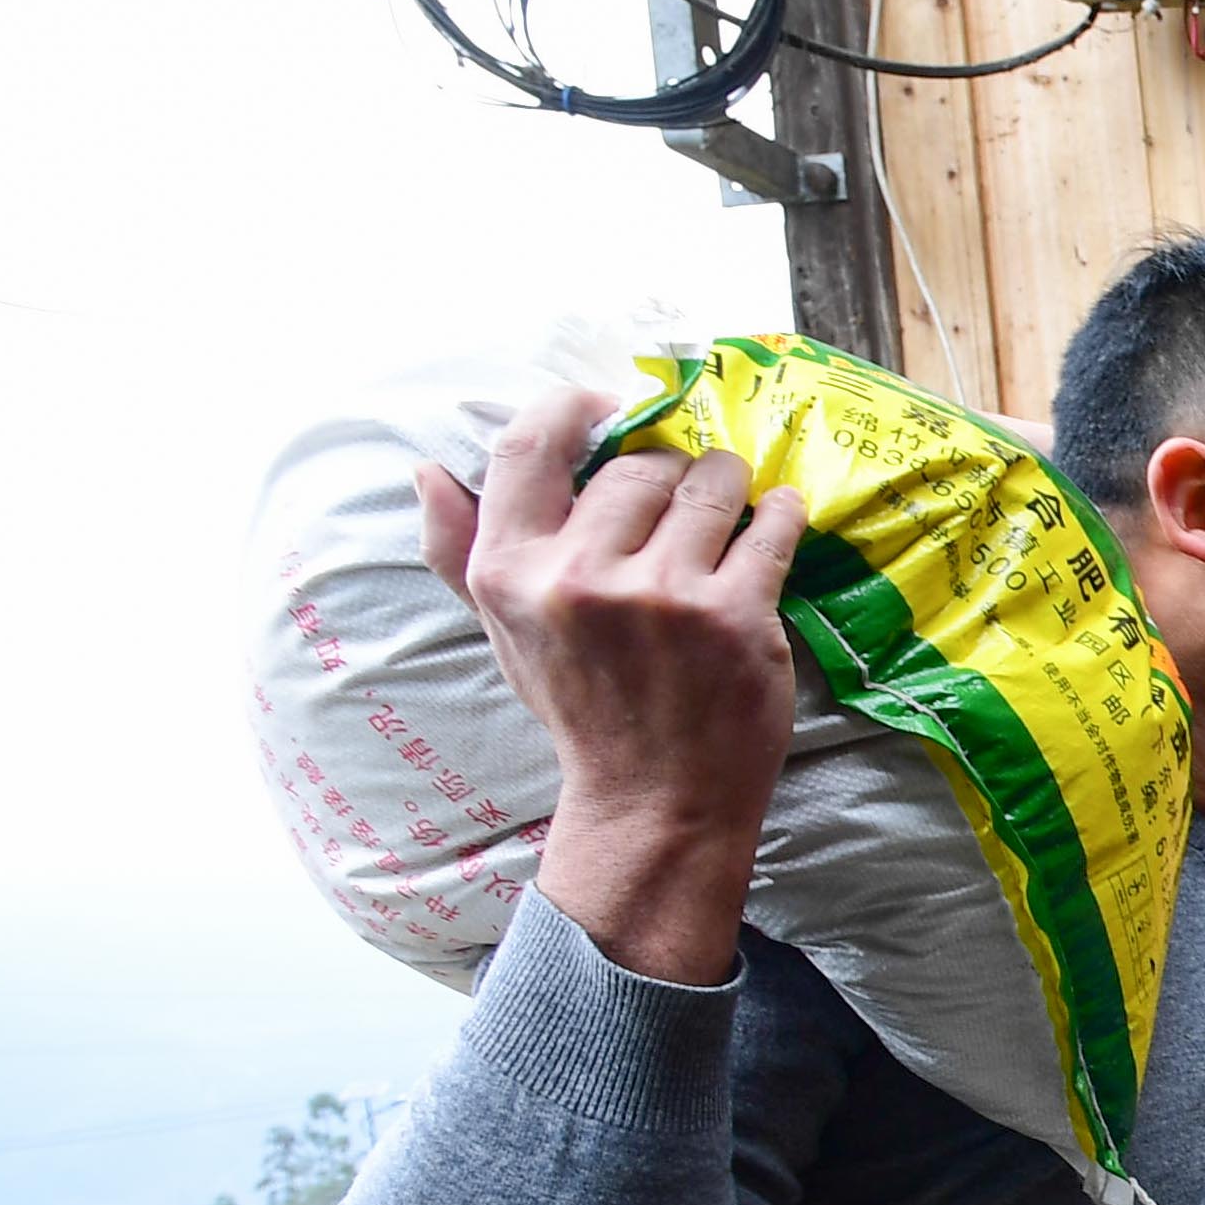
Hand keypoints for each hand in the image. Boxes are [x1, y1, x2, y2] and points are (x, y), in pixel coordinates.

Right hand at [419, 385, 808, 984]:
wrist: (654, 798)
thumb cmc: (581, 706)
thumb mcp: (502, 630)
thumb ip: (460, 549)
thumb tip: (425, 470)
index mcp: (513, 572)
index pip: (528, 446)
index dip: (572, 407)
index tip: (609, 405)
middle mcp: (581, 577)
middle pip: (638, 463)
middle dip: (669, 468)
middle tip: (684, 494)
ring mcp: (663, 596)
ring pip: (709, 481)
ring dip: (727, 481)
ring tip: (730, 503)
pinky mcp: (736, 616)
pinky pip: (769, 525)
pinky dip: (778, 512)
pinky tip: (774, 517)